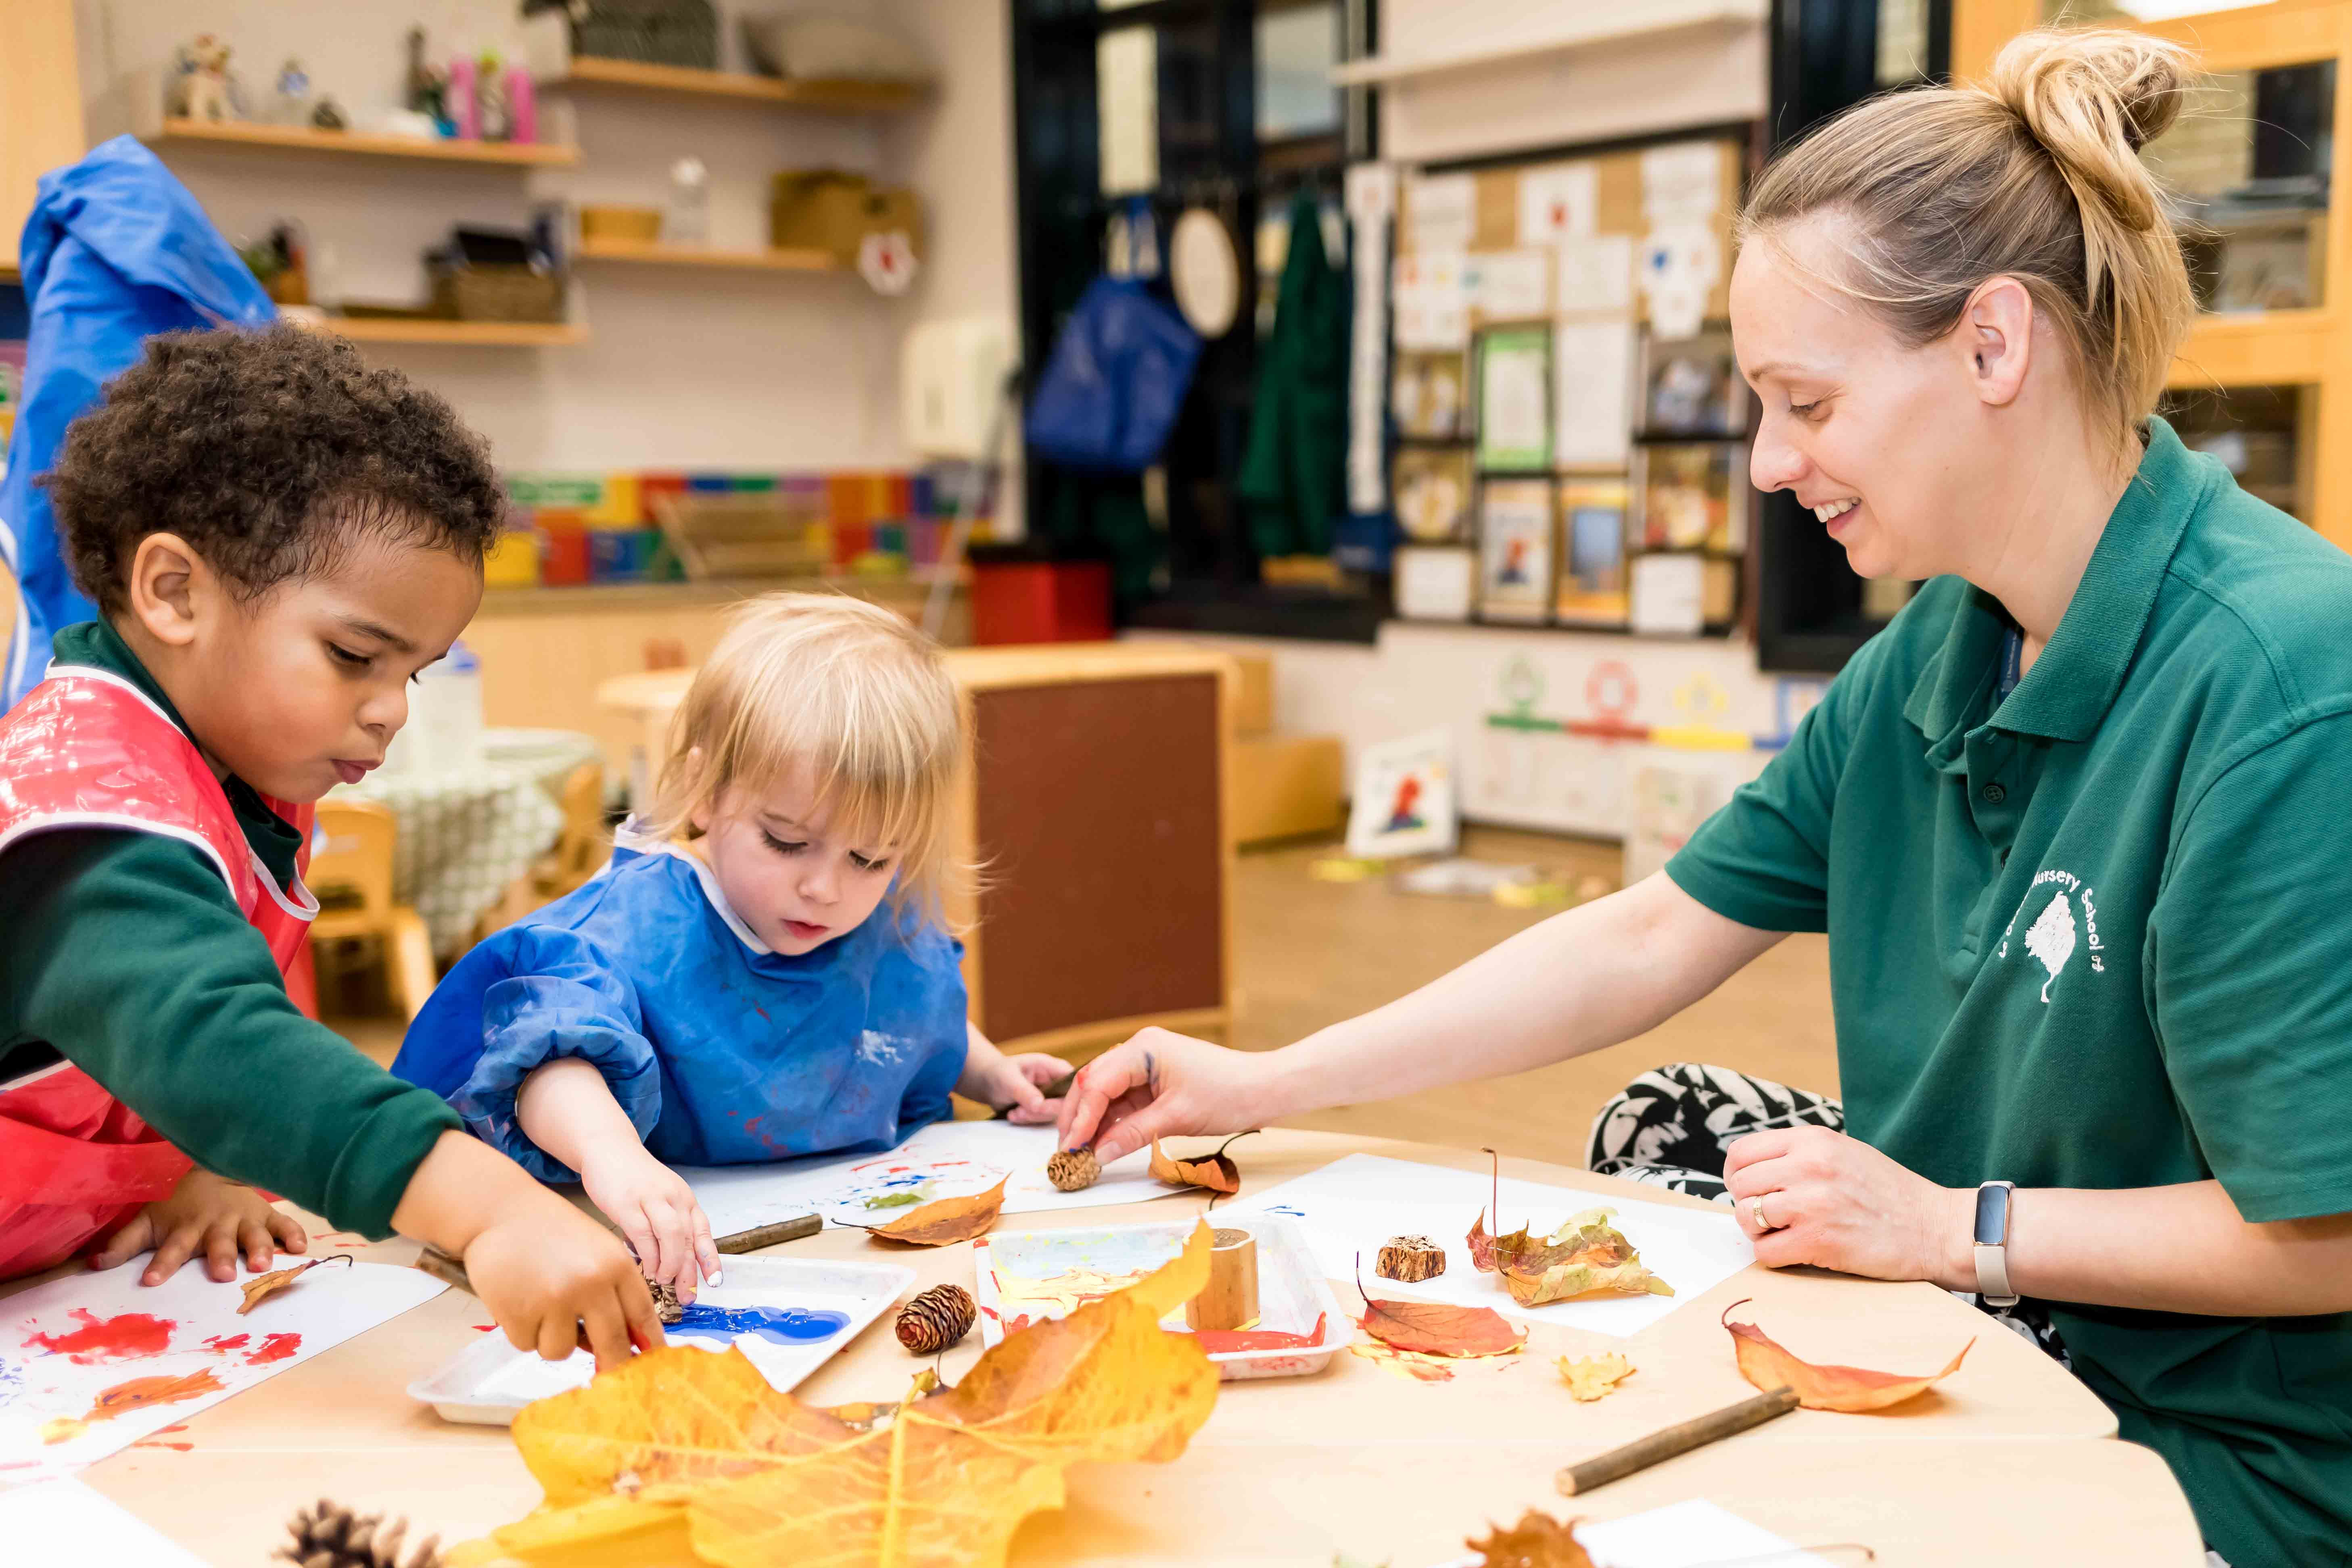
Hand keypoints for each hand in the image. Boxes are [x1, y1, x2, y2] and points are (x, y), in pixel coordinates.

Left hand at [89, 1168, 308, 1285]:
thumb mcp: (150, 1218)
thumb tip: (93, 1265)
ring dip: (260, 1248)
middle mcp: (217, 1223)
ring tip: (262, 1264)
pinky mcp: (267, 1215)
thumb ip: (125, 1243)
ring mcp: (245, 1218)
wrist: (215, 1168)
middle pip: (219, 1242)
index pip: (171, 1247)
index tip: (151, 1280)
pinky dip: (293, 1235)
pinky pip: (284, 1224)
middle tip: (223, 1274)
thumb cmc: (179, 1202)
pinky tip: (300, 1248)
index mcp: (187, 1227)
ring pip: (254, 1234)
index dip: (162, 1263)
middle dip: (221, 1256)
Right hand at [463, 1189, 665, 1372]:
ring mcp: (554, 1300)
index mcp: (615, 1265)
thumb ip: (614, 1289)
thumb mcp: (596, 1250)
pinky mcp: (519, 1314)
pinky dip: (523, 1332)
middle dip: (612, 1365)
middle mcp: (590, 1284)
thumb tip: (628, 1341)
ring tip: (541, 1309)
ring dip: (553, 1339)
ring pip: (563, 1351)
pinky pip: (528, 1345)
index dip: (649, 1345)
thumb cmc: (550, 1231)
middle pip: (612, 1344)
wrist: (499, 1211)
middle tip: (607, 1375)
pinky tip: (519, 1303)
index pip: (642, 1315)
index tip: (652, 1364)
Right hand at [576, 1142, 720, 1302]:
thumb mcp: (660, 1200)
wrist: (608, 1149)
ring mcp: (651, 1198)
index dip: (710, 1258)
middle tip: (686, 1295)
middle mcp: (674, 1197)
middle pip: (689, 1238)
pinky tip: (647, 1268)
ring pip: (672, 1235)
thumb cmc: (634, 1180)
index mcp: (684, 1199)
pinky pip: (643, 1233)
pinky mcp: (627, 1202)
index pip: (703, 1231)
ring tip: (664, 1280)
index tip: (714, 1280)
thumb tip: (671, 1266)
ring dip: (671, 1264)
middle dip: (690, 1271)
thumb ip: (666, 1228)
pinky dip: (648, 1255)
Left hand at [977, 1052, 1073, 1124]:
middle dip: (1042, 1111)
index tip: (1043, 1106)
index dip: (1068, 1096)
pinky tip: (1013, 1115)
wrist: (989, 1083)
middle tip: (1021, 1111)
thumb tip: (1039, 1105)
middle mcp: (1058, 1084)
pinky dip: (1027, 1121)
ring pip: (1054, 1115)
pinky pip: (1042, 1122)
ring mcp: (1053, 1099)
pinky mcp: (1045, 1111)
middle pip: (1066, 1103)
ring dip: (1031, 1117)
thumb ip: (1024, 1091)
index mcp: (1054, 1067)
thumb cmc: (1000, 1073)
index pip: (1074, 1082)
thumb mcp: (1009, 1078)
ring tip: (1014, 1112)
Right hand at [1055, 1028, 1272, 1165]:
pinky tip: (1102, 1144)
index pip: (1098, 1083)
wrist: (1264, 1088)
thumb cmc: (1227, 1094)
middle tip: (1066, 1152)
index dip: (1081, 1118)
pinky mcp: (1155, 1082)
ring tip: (1080, 1153)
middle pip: (1095, 1085)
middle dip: (1079, 1119)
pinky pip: (1125, 1102)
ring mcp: (1147, 1066)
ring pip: (1107, 1095)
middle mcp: (1140, 1051)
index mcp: (1143, 1049)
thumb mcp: (1176, 1118)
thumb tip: (1097, 1154)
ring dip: (1093, 1123)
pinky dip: (1113, 1123)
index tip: (1071, 1147)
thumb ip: (1132, 1134)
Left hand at [1723, 1126, 1971, 1286]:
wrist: (1934, 1227)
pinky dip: (1773, 1255)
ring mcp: (1811, 1204)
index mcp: (1812, 1140)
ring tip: (1783, 1232)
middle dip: (1746, 1203)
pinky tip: (1795, 1251)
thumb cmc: (1889, 1192)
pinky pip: (1765, 1251)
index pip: (1741, 1152)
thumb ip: (1800, 1155)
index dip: (1736, 1175)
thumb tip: (1754, 1170)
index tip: (1747, 1189)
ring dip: (1758, 1230)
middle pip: (1739, 1185)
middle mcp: (1807, 1166)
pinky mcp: (1818, 1241)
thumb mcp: (1844, 1152)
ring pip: (1746, 1217)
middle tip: (1767, 1215)